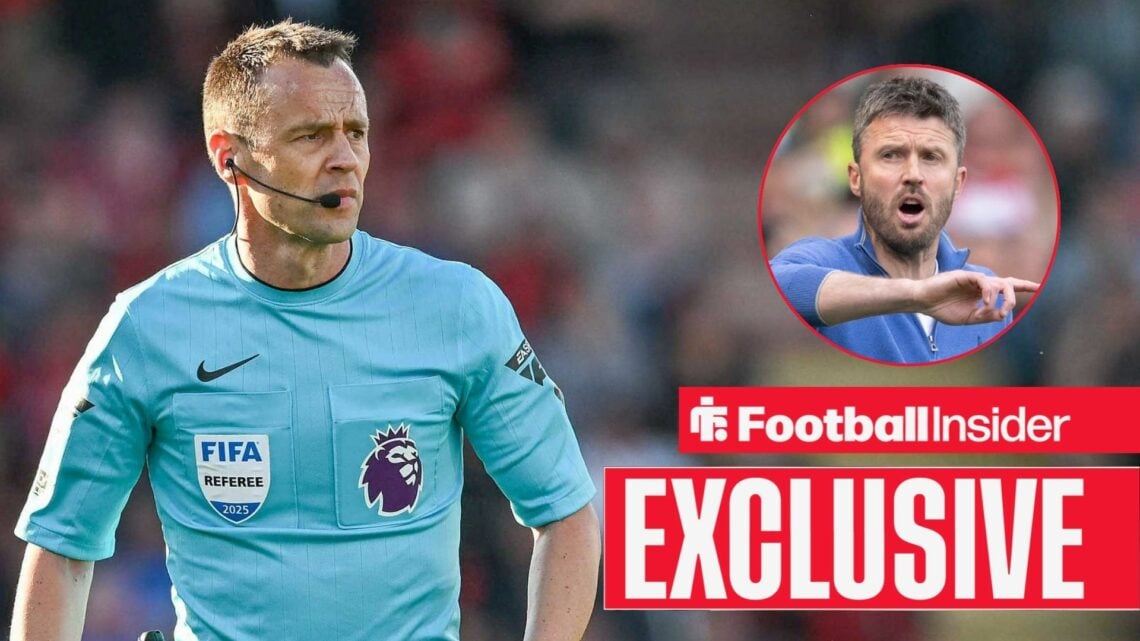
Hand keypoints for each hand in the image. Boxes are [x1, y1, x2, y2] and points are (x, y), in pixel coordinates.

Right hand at [914, 270, 1038, 324]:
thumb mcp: (968, 318)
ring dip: (1004, 297)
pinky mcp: (965, 276)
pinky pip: (984, 281)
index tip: (1040, 287)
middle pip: (1008, 283)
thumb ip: (986, 316)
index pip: (1008, 287)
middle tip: (1009, 310)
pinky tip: (984, 302)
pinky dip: (988, 292)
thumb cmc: (943, 309)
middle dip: (1015, 294)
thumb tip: (1002, 313)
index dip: (1024, 286)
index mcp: (984, 293)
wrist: (923, 302)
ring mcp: (974, 279)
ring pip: (999, 283)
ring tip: (999, 310)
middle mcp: (982, 284)